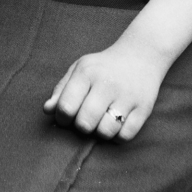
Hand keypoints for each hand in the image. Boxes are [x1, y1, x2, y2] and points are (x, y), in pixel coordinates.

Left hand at [43, 35, 168, 142]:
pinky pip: (125, 136)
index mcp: (87, 72)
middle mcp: (107, 83)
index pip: (66, 107)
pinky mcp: (144, 108)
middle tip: (86, 119)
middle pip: (84, 123)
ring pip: (105, 132)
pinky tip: (117, 123)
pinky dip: (118, 136)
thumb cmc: (103, 66)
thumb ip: (61, 89)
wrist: (141, 54)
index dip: (62, 118)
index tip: (67, 116)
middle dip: (81, 127)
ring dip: (100, 133)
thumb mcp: (80, 69)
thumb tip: (47, 110)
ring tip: (102, 121)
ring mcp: (127, 96)